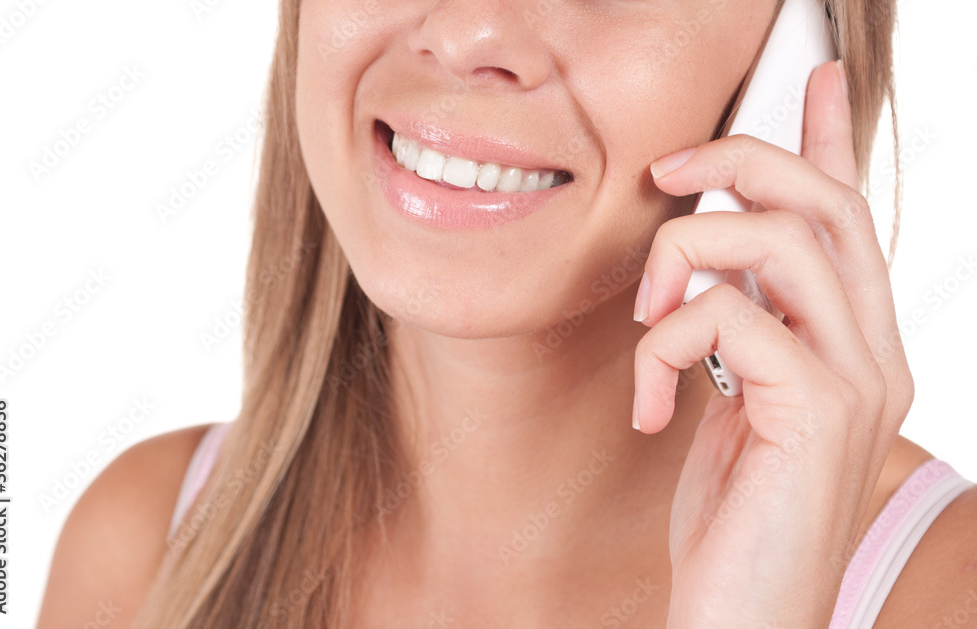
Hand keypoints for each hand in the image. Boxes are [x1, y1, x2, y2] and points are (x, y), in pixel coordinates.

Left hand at [631, 61, 913, 627]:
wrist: (744, 617)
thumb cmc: (732, 518)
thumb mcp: (733, 406)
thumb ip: (740, 333)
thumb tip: (711, 271)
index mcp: (852, 345)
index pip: (851, 215)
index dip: (827, 138)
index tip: (814, 77)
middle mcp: (874, 352)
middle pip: (822, 201)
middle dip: (737, 163)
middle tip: (666, 175)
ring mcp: (857, 380)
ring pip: (778, 239)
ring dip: (684, 256)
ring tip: (646, 317)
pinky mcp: (819, 411)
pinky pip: (727, 315)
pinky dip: (663, 343)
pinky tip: (648, 402)